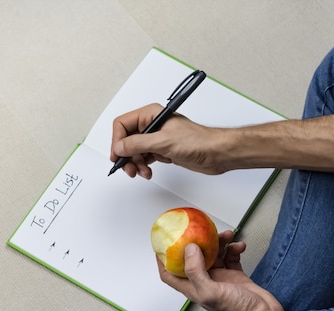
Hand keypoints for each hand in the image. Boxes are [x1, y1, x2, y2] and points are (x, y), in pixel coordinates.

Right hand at [110, 104, 228, 178]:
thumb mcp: (163, 142)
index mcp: (151, 115)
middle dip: (126, 155)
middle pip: (127, 140)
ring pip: (135, 151)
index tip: (118, 155)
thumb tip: (119, 147)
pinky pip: (145, 158)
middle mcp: (152, 125)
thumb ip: (138, 144)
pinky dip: (144, 166)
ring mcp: (157, 138)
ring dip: (135, 163)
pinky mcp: (163, 150)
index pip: (123, 124)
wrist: (216, 153)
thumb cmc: (198, 141)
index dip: (117, 140)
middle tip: (129, 168)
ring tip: (142, 172)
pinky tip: (148, 172)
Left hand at [158, 230, 284, 310]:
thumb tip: (189, 249)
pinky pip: (231, 256)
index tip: (162, 243)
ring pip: (214, 254)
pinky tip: (239, 246)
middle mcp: (205, 282)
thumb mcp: (211, 292)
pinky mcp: (235, 275)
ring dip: (219, 242)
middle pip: (193, 258)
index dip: (163, 260)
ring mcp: (220, 278)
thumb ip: (196, 271)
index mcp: (194, 288)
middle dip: (197, 243)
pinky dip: (234, 249)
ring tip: (227, 235)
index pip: (170, 274)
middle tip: (201, 230)